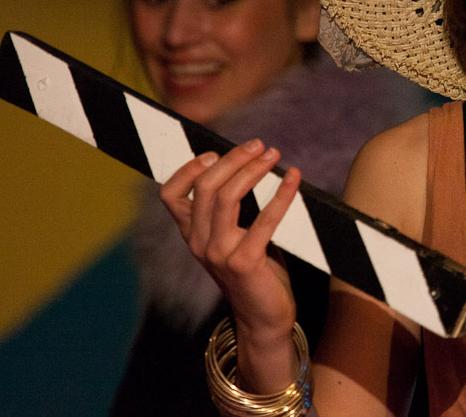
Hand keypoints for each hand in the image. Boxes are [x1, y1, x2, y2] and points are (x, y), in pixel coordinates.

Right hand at [160, 139, 301, 347]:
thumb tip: (250, 163)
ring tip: (273, 155)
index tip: (215, 152)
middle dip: (233, 159)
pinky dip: (281, 195)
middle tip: (259, 145)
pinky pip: (264, 220)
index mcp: (192, 234)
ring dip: (253, 170)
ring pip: (227, 197)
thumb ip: (232, 209)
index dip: (187, 168)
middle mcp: (199, 243)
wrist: (264, 319)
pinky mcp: (244, 263)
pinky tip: (294, 178)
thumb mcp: (233, 237)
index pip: (170, 194)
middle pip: (206, 187)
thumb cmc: (255, 271)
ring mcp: (219, 254)